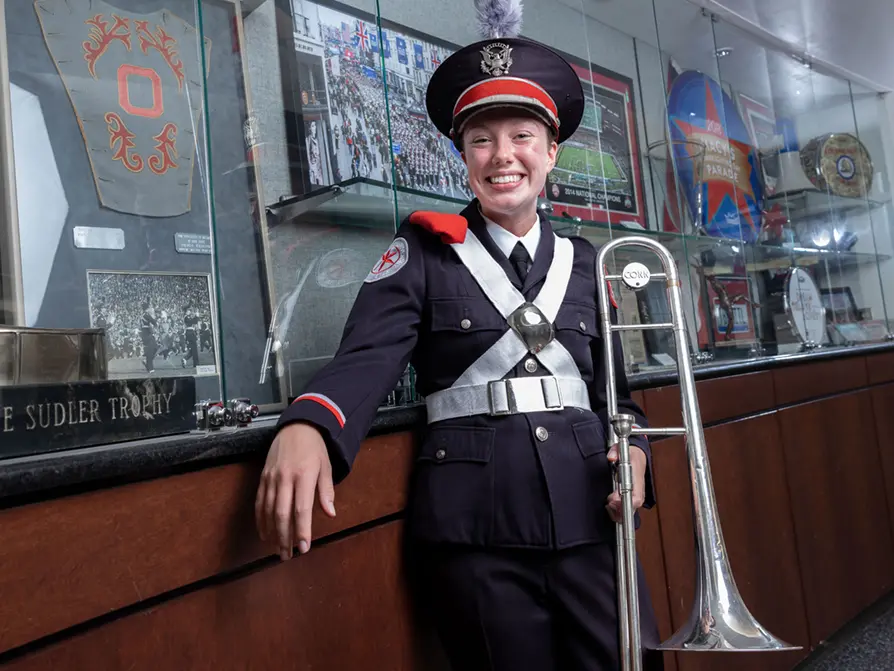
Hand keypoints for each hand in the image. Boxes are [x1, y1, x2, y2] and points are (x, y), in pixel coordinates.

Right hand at [255, 422, 335, 560]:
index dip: (302, 530)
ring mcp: (271, 478)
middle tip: (287, 556)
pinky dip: (260, 520)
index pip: (301, 509)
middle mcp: (285, 478)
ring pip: (267, 511)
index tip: (303, 548)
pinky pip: (259, 502)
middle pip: (281, 514)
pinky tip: (265, 533)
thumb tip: (330, 514)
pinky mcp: (263, 478)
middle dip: (284, 537)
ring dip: (271, 533)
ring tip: (277, 549)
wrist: (296, 427)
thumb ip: (326, 491)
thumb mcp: (326, 466)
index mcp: (304, 475)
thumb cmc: (314, 448)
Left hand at [605, 444, 646, 523]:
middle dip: (618, 509)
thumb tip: (611, 457)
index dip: (624, 503)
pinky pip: (626, 509)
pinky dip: (617, 510)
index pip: (636, 498)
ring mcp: (636, 495)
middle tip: (609, 501)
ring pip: (629, 512)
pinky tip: (611, 504)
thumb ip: (615, 452)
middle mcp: (638, 490)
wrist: (639, 455)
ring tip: (609, 502)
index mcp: (637, 479)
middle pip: (632, 509)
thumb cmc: (631, 454)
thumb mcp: (622, 448)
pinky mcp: (632, 498)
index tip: (613, 500)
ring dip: (617, 511)